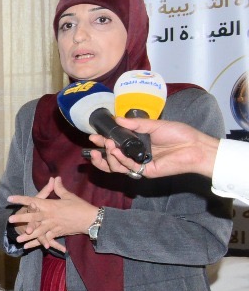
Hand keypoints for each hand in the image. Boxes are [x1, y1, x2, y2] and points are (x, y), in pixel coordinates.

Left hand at [8, 176, 97, 252]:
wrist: (91, 220)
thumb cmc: (80, 206)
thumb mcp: (69, 196)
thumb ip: (59, 188)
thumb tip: (55, 178)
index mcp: (50, 205)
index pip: (33, 200)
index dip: (21, 199)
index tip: (10, 198)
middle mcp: (50, 216)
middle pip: (33, 217)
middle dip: (21, 218)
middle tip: (10, 219)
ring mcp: (53, 226)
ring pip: (37, 231)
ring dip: (27, 236)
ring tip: (17, 239)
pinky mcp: (57, 233)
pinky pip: (45, 239)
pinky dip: (36, 243)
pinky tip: (27, 247)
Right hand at [87, 118, 219, 179]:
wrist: (195, 146)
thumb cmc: (179, 134)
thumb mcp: (154, 125)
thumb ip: (136, 124)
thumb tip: (118, 119)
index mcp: (138, 143)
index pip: (117, 144)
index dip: (104, 142)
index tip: (94, 136)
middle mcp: (137, 154)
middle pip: (112, 158)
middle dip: (101, 151)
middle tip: (94, 142)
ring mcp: (141, 164)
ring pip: (117, 166)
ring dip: (109, 157)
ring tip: (108, 146)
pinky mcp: (146, 171)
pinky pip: (129, 168)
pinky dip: (121, 160)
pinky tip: (116, 152)